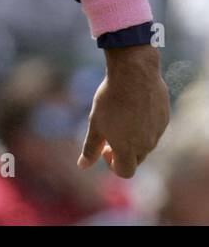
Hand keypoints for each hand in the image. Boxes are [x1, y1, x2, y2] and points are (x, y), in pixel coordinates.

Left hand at [78, 44, 169, 177]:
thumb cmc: (110, 100)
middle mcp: (147, 145)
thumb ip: (90, 148)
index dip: (112, 164)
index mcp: (128, 149)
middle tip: (110, 133)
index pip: (125, 172)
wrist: (134, 74)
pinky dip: (143, 126)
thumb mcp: (95, 124)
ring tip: (119, 117)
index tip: (104, 148)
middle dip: (122, 152)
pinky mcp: (164, 118)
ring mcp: (158, 132)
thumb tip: (82, 166)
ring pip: (146, 144)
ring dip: (133, 139)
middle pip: (136, 159)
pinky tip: (132, 107)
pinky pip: (154, 130)